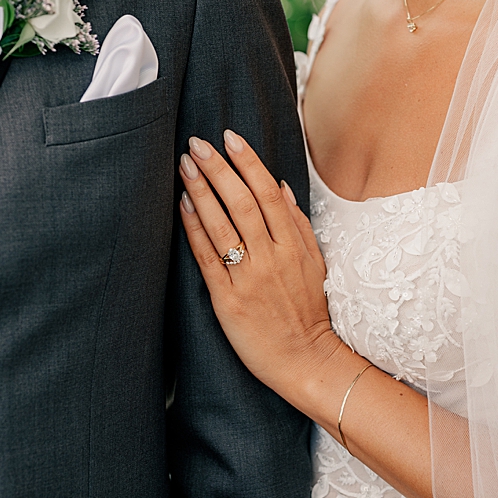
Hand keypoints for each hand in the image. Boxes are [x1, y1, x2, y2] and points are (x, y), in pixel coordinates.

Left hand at [177, 130, 342, 408]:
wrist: (306, 359)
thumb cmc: (308, 312)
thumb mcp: (314, 264)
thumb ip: (298, 225)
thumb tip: (280, 188)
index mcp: (294, 246)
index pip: (269, 194)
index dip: (249, 163)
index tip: (230, 138)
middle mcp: (272, 256)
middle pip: (243, 202)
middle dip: (219, 169)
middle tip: (198, 144)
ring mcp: (249, 277)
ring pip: (223, 224)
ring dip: (201, 191)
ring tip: (185, 166)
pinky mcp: (228, 298)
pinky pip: (208, 256)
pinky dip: (194, 228)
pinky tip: (182, 206)